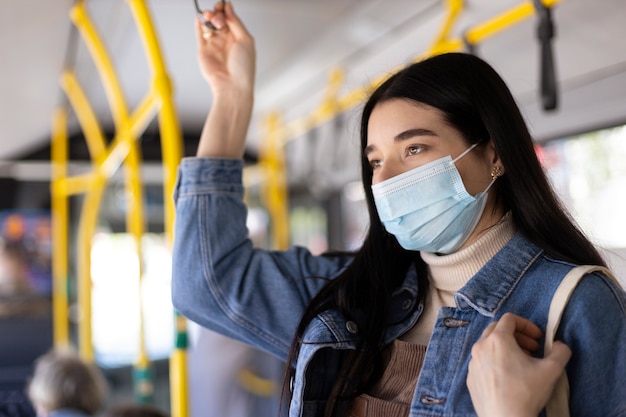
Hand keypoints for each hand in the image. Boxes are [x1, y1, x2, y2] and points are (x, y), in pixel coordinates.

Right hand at [194, 1, 255, 157]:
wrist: (232, 86)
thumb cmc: (243, 68)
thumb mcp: (245, 40)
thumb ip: (236, 22)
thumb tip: (229, 7)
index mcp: (238, 38)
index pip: (230, 18)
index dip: (226, 10)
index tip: (223, 5)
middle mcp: (226, 41)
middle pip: (218, 20)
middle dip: (217, 14)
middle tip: (217, 16)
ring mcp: (214, 45)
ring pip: (208, 25)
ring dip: (209, 18)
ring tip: (211, 19)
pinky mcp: (203, 51)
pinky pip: (199, 35)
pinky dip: (199, 25)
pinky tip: (199, 19)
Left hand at [466, 313, 571, 416]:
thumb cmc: (526, 393)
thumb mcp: (551, 370)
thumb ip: (560, 351)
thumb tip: (561, 345)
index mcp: (497, 339)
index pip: (510, 318)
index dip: (527, 325)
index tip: (538, 338)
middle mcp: (480, 347)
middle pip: (497, 329)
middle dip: (516, 335)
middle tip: (531, 349)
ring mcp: (472, 363)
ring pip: (488, 346)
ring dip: (505, 348)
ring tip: (521, 364)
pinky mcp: (470, 377)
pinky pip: (482, 362)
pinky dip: (494, 362)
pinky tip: (508, 377)